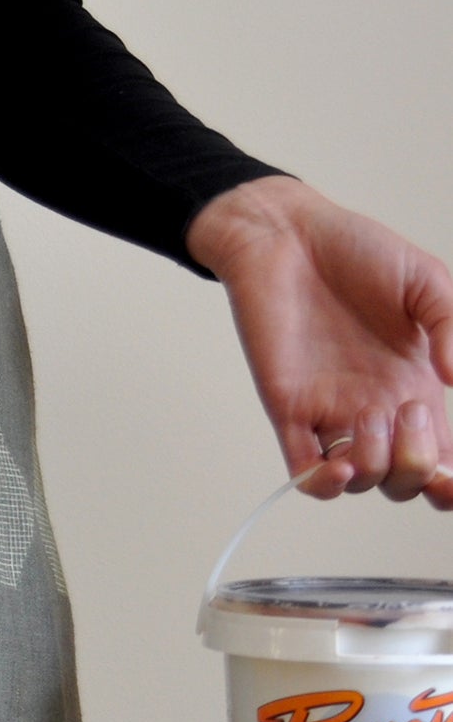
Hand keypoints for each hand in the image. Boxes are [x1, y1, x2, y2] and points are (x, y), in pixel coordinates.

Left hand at [186, 175, 452, 505]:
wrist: (286, 237)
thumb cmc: (356, 252)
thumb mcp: (427, 282)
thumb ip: (451, 327)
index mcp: (416, 384)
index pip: (440, 454)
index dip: (449, 479)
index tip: (451, 474)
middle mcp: (376, 406)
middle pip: (402, 479)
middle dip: (415, 467)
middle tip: (410, 412)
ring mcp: (331, 410)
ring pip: (361, 479)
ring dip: (376, 468)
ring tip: (374, 420)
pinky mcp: (288, 407)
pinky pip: (302, 469)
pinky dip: (322, 484)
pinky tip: (338, 467)